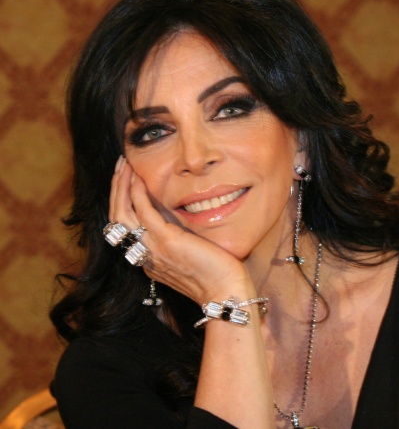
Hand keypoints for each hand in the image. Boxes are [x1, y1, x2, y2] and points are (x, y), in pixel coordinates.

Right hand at [109, 157, 254, 304]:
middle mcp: (145, 255)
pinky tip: (138, 177)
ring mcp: (153, 248)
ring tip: (124, 164)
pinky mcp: (166, 241)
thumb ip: (179, 239)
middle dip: (116, 189)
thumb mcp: (190, 255)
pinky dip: (136, 192)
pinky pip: (143, 212)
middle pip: (117, 218)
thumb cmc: (216, 274)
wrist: (224, 293)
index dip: (122, 201)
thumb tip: (181, 219)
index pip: (125, 227)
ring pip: (122, 214)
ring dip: (120, 185)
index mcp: (149, 259)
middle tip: (120, 166)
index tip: (126, 180)